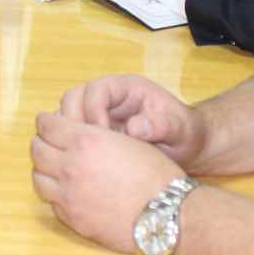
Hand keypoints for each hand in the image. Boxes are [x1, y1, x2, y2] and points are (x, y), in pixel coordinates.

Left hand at [29, 112, 183, 253]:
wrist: (166, 214)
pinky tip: (67, 191)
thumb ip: (95, 134)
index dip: (46, 122)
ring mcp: (68, 195)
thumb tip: (77, 130)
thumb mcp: (126, 140)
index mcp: (85, 140)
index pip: (47, 125)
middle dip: (41, 142)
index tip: (47, 122)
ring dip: (44, 169)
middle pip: (36, 149)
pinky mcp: (73, 219)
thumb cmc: (155, 174)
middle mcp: (70, 166)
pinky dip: (55, 193)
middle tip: (48, 142)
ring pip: (38, 177)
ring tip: (55, 168)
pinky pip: (52, 202)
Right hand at [55, 74, 204, 164]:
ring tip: (81, 158)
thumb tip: (135, 127)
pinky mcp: (94, 134)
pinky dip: (71, 147)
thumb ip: (161, 125)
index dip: (93, 110)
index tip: (102, 135)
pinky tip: (82, 165)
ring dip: (68, 136)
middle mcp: (108, 98)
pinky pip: (72, 135)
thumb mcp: (180, 129)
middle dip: (73, 122)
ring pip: (66, 116)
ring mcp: (98, 115)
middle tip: (83, 148)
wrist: (187, 147)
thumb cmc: (185, 133)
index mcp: (127, 89)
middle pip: (73, 99)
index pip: (96, 90)